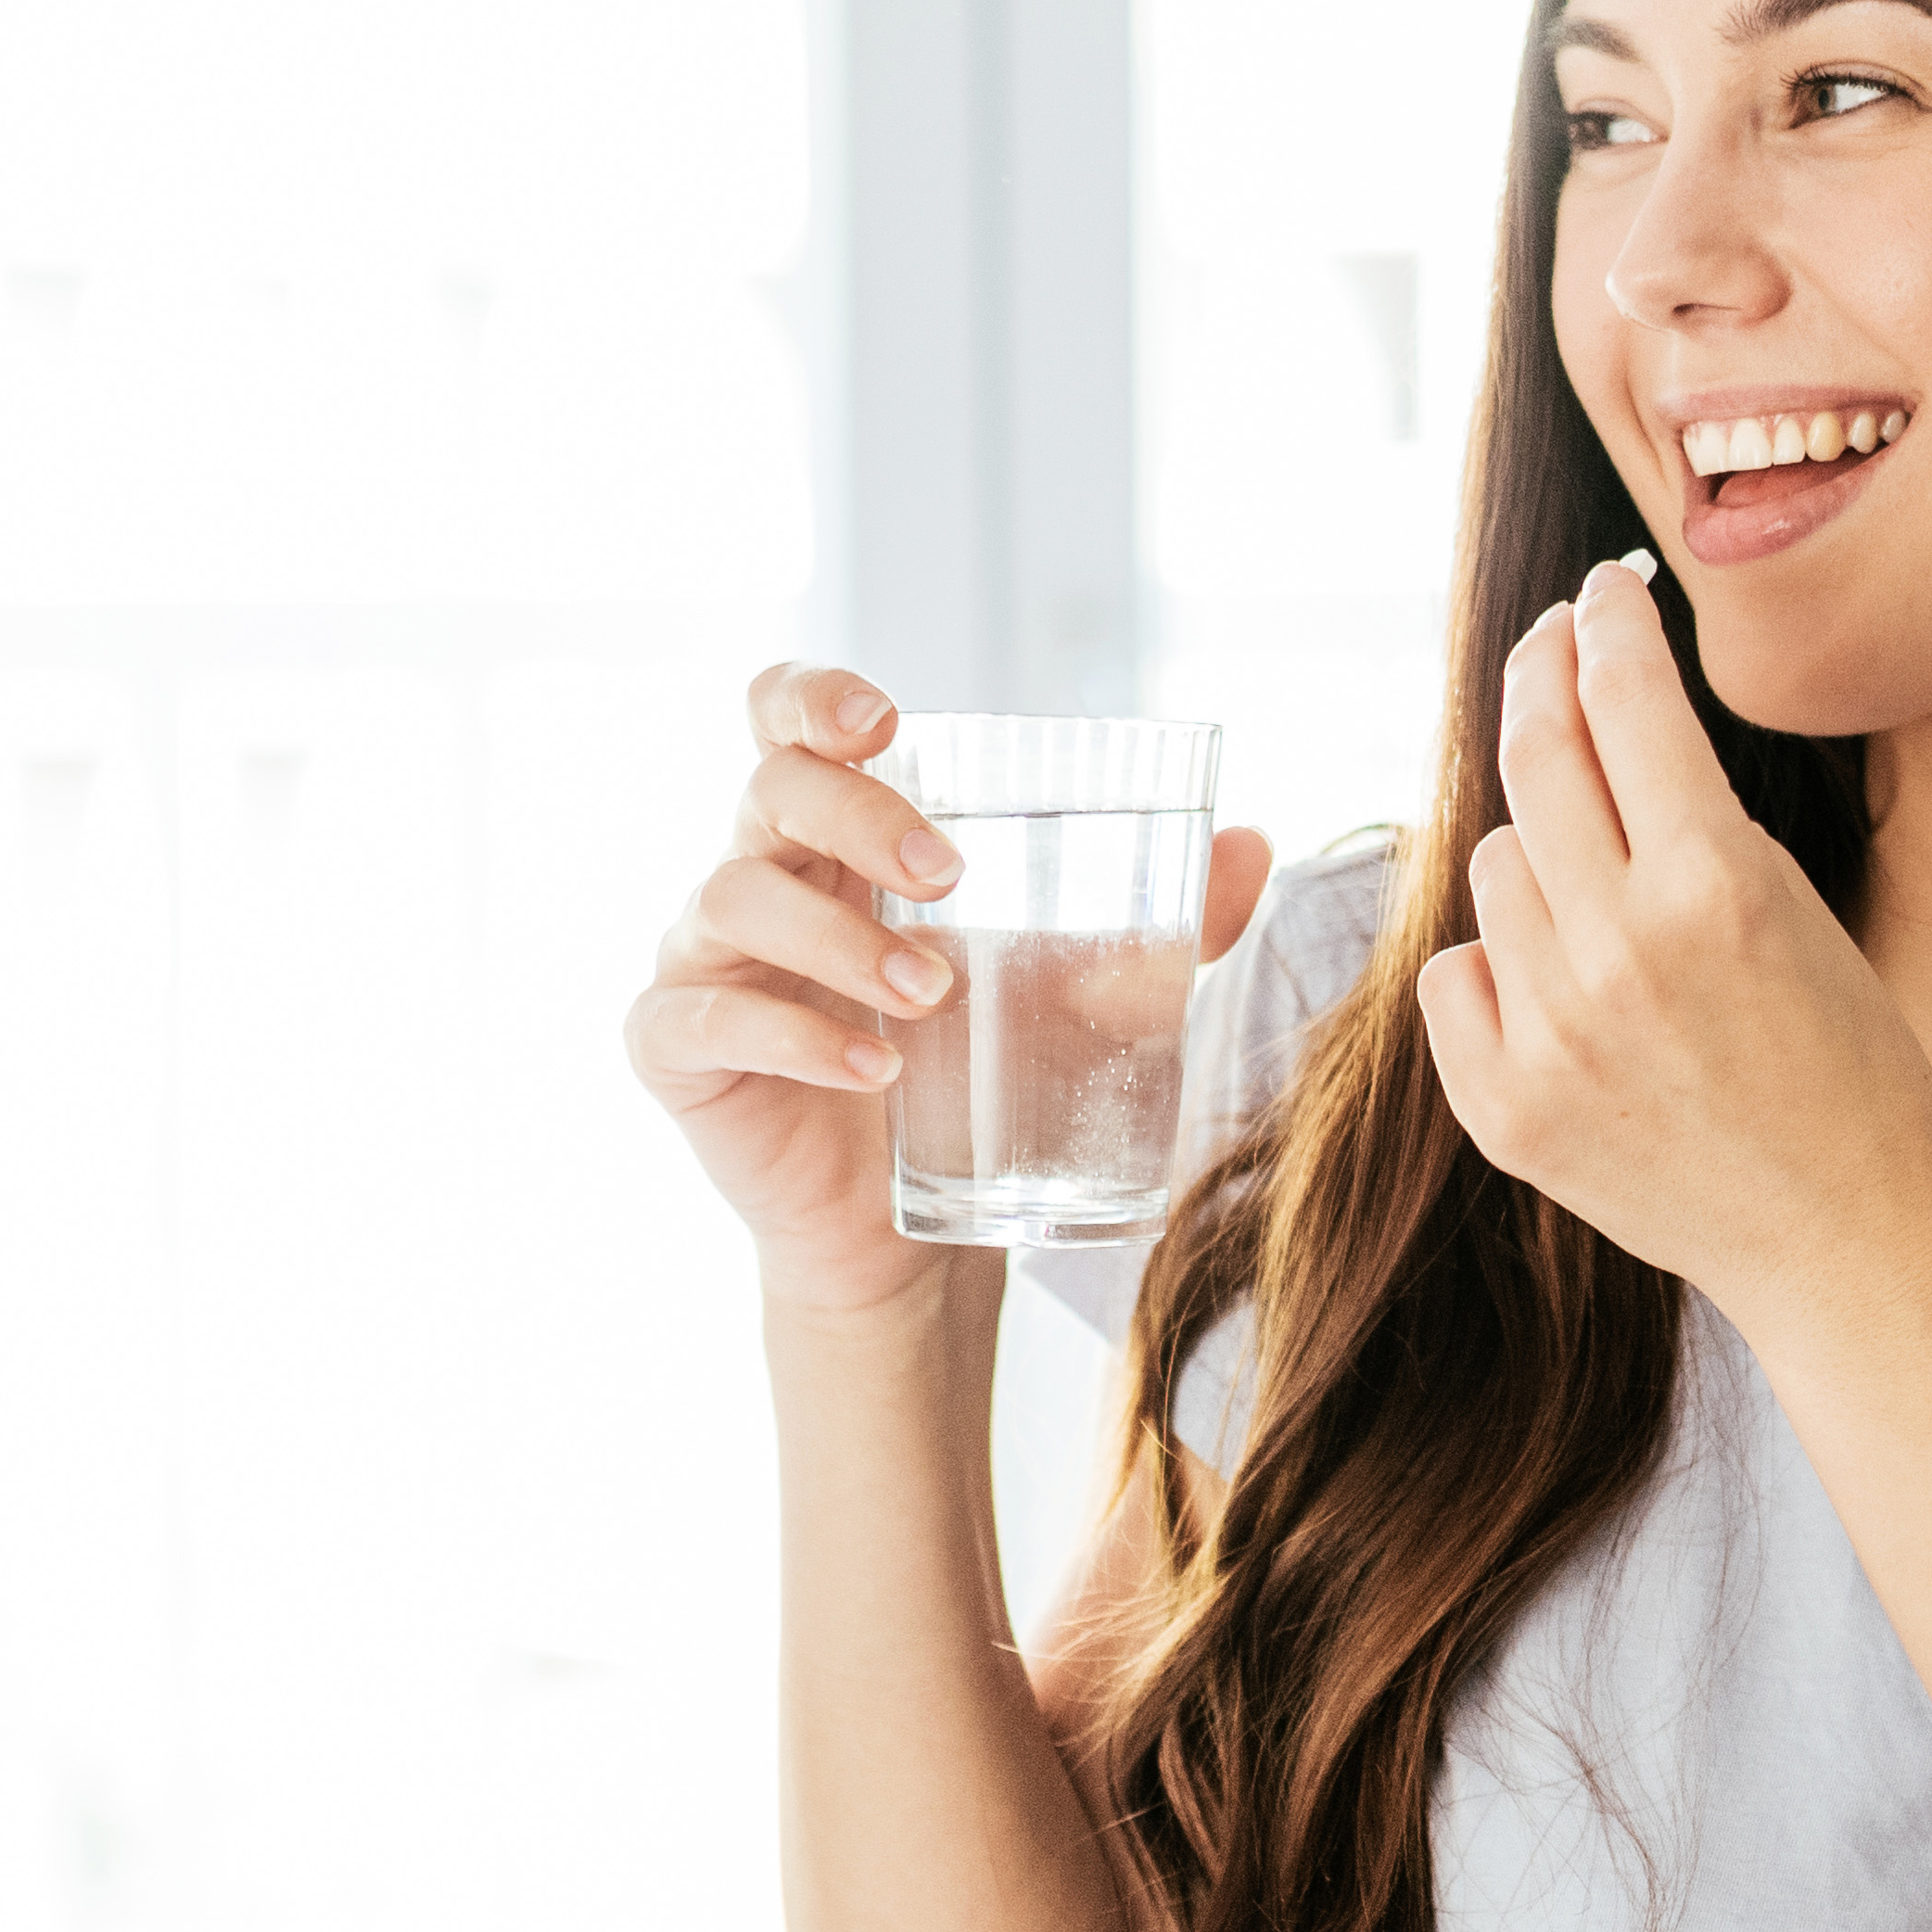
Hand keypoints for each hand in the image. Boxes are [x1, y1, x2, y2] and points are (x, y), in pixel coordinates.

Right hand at [633, 662, 1267, 1323]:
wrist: (913, 1236)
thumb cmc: (980, 1082)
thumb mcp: (1080, 996)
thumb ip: (1160, 925)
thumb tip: (1254, 846)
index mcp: (836, 836)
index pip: (785, 720)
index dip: (812, 695)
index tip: (881, 718)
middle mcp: (760, 876)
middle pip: (769, 789)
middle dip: (861, 815)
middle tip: (954, 878)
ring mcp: (706, 960)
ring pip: (730, 895)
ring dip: (840, 937)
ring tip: (934, 995)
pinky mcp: (677, 1050)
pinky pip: (701, 1017)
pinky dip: (791, 1034)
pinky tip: (873, 1068)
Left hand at [1416, 559, 1931, 1324]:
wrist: (1848, 1241)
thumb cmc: (1851, 1071)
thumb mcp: (1800, 911)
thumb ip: (1693, 823)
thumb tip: (1598, 712)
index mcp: (1714, 886)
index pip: (1625, 699)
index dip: (1605, 621)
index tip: (1601, 589)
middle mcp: (1619, 951)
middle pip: (1534, 757)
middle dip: (1541, 677)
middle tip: (1551, 645)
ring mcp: (1550, 1035)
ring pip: (1494, 868)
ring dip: (1540, 860)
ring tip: (1613, 910)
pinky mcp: (1505, 1109)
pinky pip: (1459, 973)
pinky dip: (1501, 968)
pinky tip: (1568, 999)